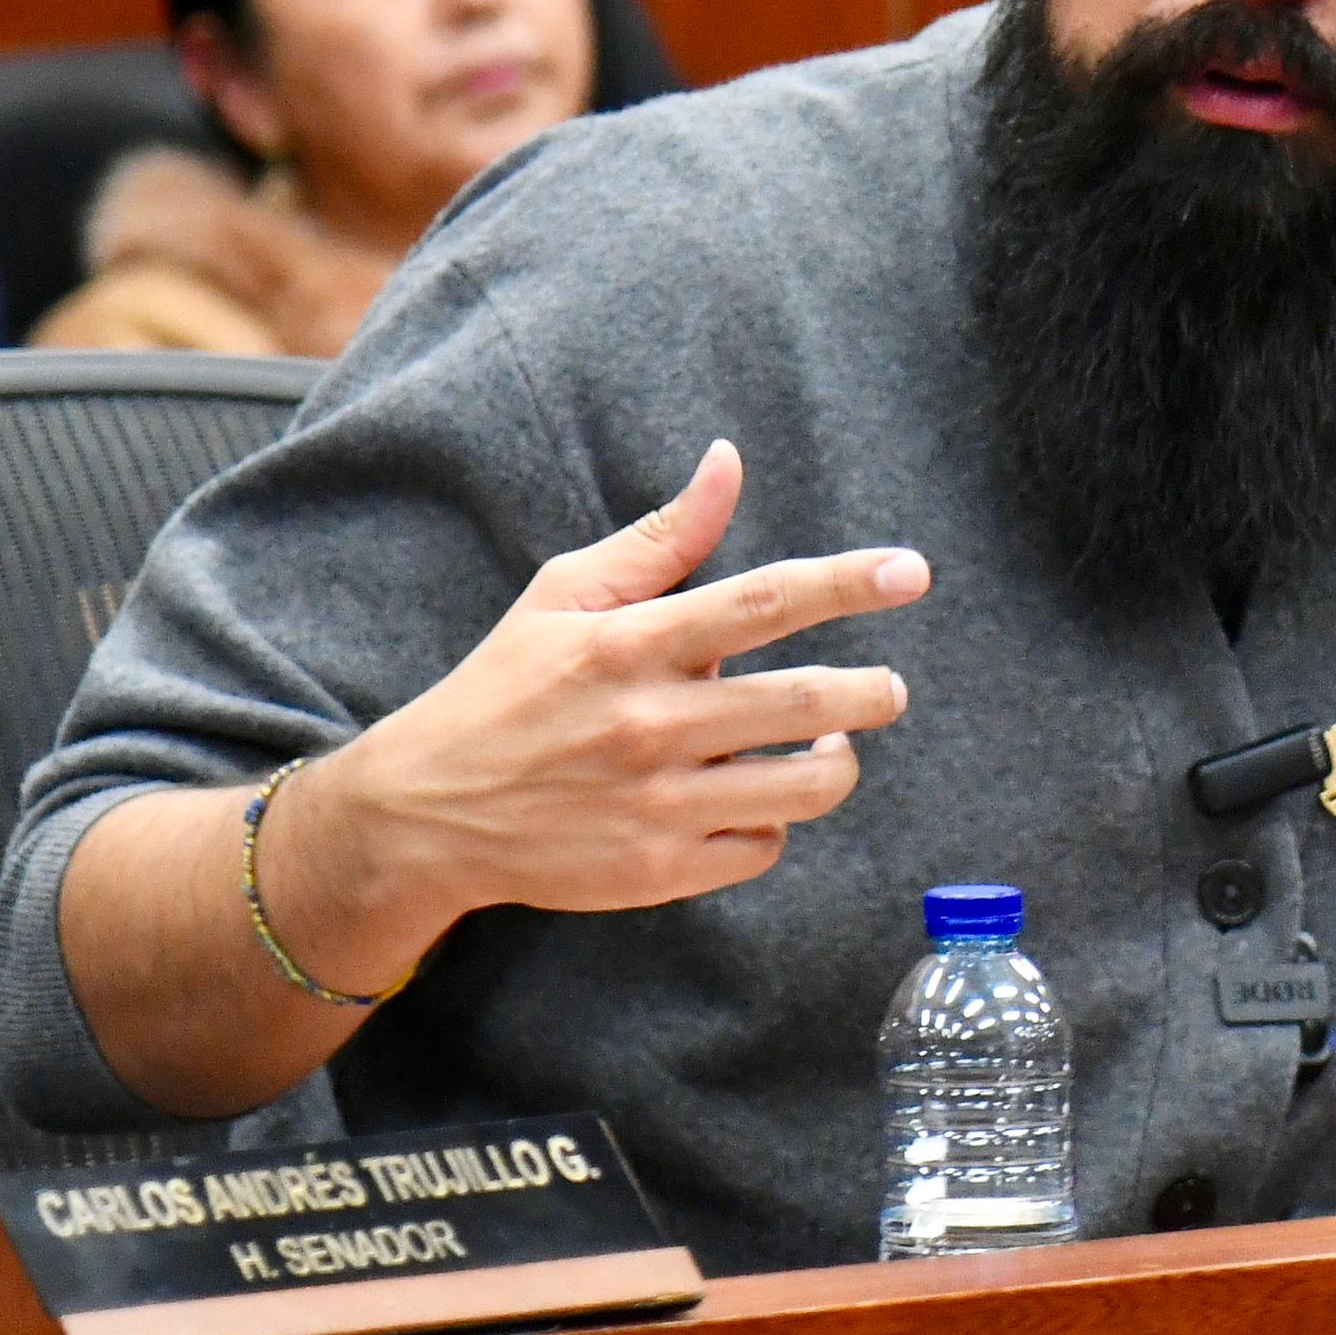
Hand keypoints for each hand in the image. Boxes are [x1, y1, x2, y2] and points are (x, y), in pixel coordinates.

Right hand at [277, 441, 928, 969]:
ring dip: (837, 762)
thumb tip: (728, 461)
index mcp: (629, 645)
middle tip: (887, 687)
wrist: (424, 815)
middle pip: (805, 703)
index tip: (911, 572)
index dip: (848, 583)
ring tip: (828, 743)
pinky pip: (763, 845)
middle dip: (873, 691)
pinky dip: (774, 822)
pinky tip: (754, 798)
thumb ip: (661, 538)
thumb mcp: (565, 596)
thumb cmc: (505, 690)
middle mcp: (649, 725)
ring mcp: (657, 806)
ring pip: (805, 787)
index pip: (763, 603)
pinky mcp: (659, 873)